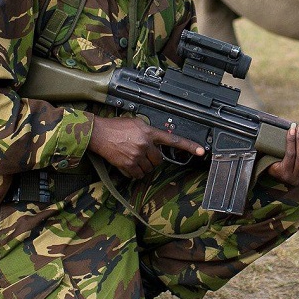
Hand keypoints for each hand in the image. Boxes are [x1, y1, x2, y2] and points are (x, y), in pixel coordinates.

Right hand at [89, 115, 204, 178]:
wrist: (98, 133)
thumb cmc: (115, 127)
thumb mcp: (136, 123)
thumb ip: (149, 131)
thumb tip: (156, 140)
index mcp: (149, 132)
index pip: (173, 140)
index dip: (188, 146)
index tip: (200, 151)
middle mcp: (145, 144)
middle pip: (159, 160)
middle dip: (153, 159)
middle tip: (142, 153)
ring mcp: (137, 156)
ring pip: (149, 169)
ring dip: (143, 166)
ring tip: (132, 156)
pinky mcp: (128, 165)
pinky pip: (138, 175)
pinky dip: (134, 173)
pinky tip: (128, 164)